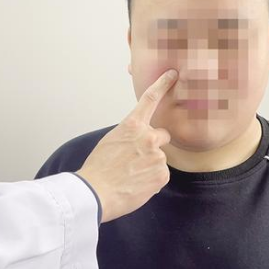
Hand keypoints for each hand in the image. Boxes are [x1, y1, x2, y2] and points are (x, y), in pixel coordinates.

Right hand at [76, 69, 177, 222]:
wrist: (95, 193)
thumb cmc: (98, 169)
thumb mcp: (111, 141)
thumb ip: (130, 135)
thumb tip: (140, 141)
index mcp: (132, 126)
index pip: (150, 100)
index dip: (163, 85)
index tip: (173, 74)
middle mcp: (148, 136)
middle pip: (162, 136)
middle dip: (154, 146)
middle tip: (136, 160)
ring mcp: (157, 155)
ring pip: (160, 159)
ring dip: (151, 166)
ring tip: (131, 176)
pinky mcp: (162, 174)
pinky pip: (161, 175)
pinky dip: (152, 181)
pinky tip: (137, 185)